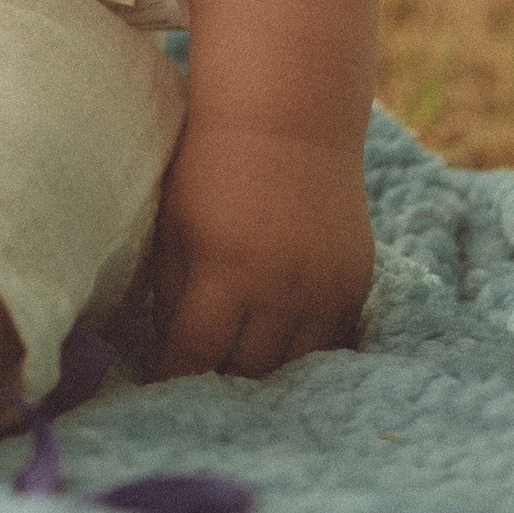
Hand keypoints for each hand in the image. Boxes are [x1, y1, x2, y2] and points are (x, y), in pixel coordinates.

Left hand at [149, 119, 372, 381]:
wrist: (289, 117)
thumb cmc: (212, 166)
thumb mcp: (175, 224)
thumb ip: (170, 292)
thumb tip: (169, 351)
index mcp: (225, 270)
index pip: (194, 355)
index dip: (172, 379)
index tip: (157, 395)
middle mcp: (280, 287)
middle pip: (246, 372)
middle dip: (218, 384)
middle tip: (198, 389)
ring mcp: (324, 288)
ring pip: (293, 368)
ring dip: (265, 375)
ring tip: (240, 375)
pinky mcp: (356, 283)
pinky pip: (332, 344)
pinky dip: (306, 354)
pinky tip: (284, 352)